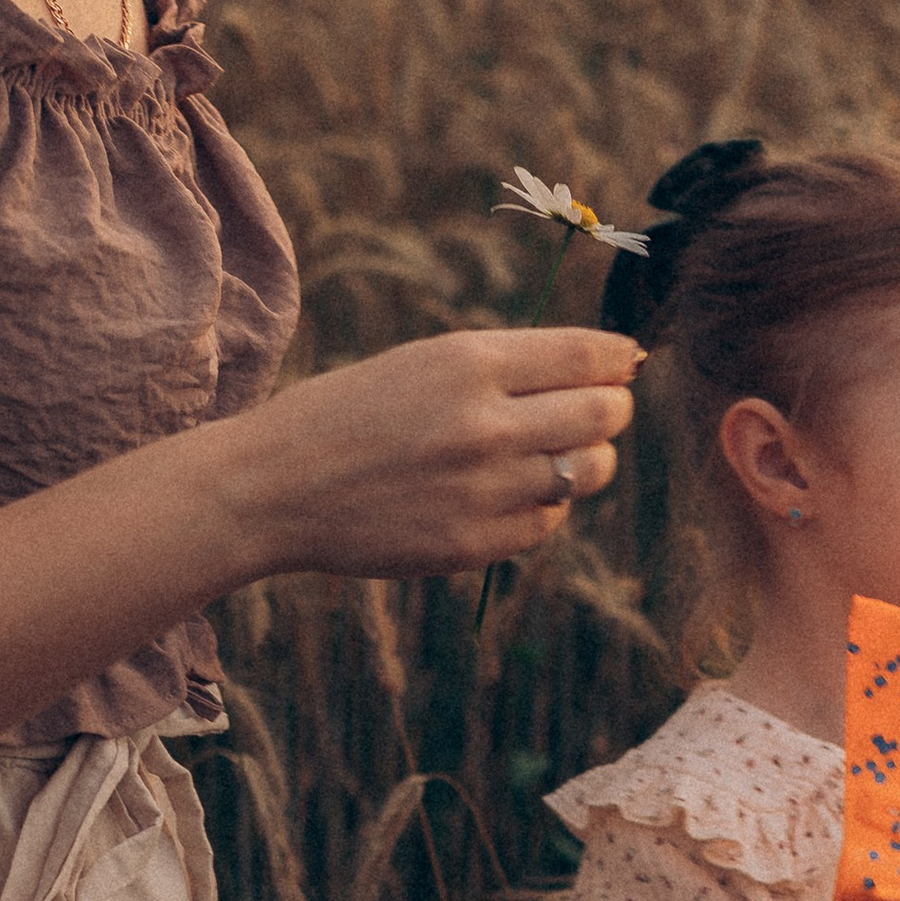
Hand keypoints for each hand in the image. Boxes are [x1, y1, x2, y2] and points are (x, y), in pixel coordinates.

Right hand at [223, 324, 640, 580]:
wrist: (275, 486)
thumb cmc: (351, 414)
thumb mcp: (425, 363)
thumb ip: (511, 365)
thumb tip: (611, 368)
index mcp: (469, 362)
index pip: (588, 357)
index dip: (619, 360)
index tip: (625, 364)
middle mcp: (485, 424)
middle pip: (604, 415)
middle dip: (610, 410)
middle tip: (596, 412)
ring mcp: (483, 489)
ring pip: (588, 472)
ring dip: (586, 462)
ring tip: (552, 455)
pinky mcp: (475, 543)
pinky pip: (547, 522)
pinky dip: (541, 508)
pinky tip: (504, 494)